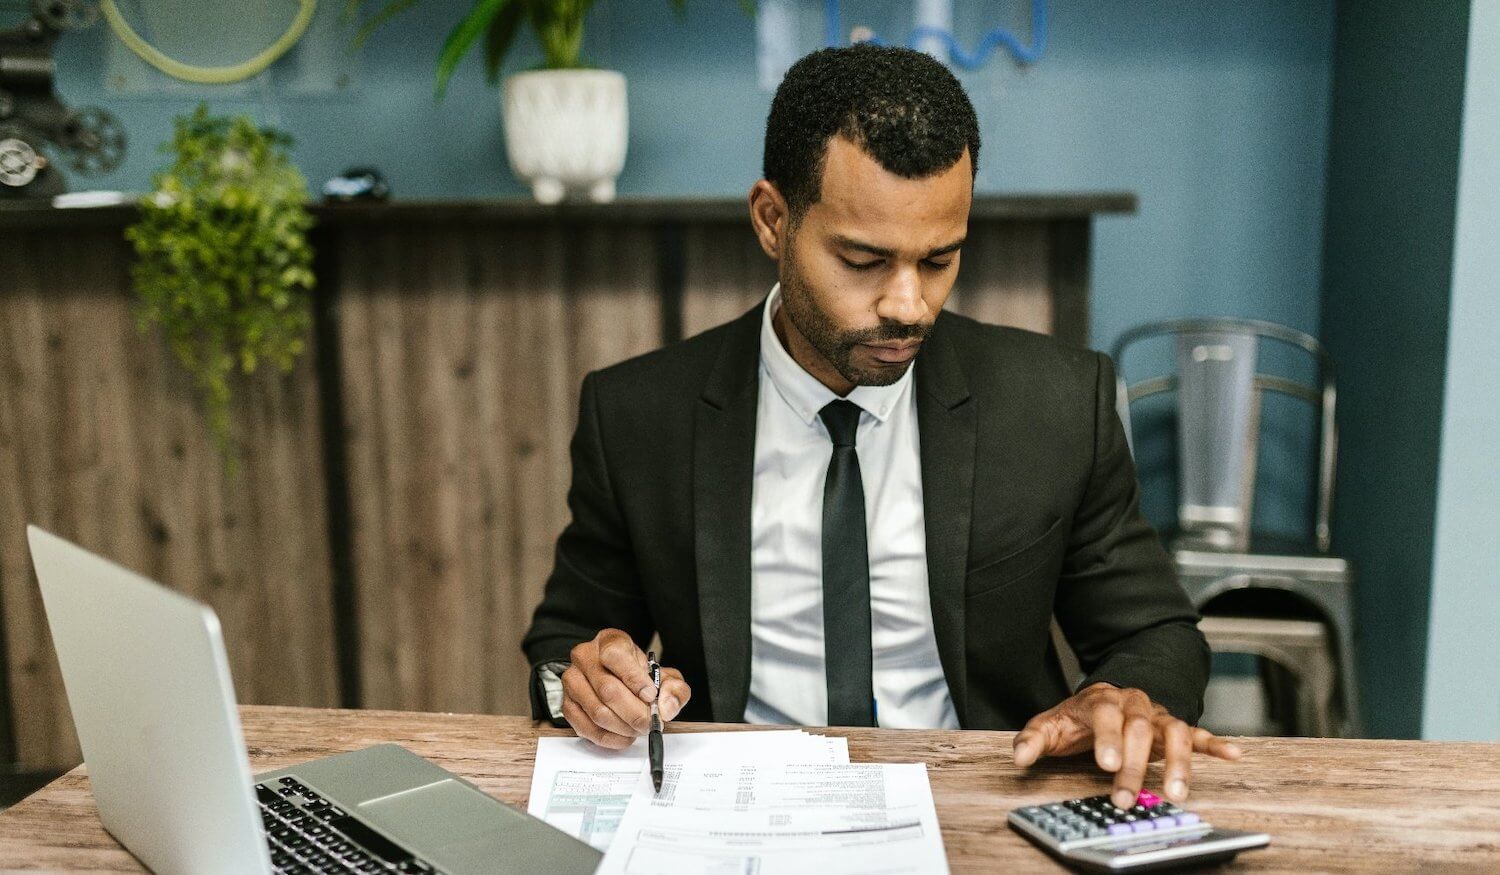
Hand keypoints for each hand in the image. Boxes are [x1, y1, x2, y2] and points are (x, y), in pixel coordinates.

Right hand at [562, 629, 691, 749]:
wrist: (618, 679)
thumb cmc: (639, 676)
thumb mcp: (664, 675)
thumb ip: (674, 689)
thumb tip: (666, 707)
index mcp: (609, 641)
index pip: (615, 657)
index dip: (634, 679)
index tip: (650, 696)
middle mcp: (585, 657)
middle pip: (608, 690)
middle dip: (634, 713)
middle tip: (649, 722)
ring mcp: (573, 681)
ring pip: (597, 712)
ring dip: (623, 727)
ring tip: (638, 729)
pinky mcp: (567, 704)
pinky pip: (587, 728)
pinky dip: (610, 738)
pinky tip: (624, 736)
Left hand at [1011, 683, 1241, 808]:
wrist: (1103, 698)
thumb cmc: (1077, 718)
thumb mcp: (1050, 725)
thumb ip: (1033, 739)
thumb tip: (1020, 757)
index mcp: (1102, 699)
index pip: (1106, 715)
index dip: (1107, 738)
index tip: (1106, 764)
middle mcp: (1134, 703)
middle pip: (1139, 730)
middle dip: (1133, 765)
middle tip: (1124, 796)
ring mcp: (1156, 716)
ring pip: (1173, 732)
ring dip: (1177, 763)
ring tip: (1176, 792)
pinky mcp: (1174, 728)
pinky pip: (1198, 734)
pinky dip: (1214, 744)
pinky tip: (1233, 755)